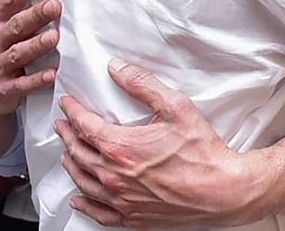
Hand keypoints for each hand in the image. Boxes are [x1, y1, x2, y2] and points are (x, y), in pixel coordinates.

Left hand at [55, 59, 265, 228]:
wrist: (221, 191)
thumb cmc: (202, 152)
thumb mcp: (175, 107)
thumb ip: (143, 84)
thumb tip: (117, 69)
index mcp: (120, 147)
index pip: (84, 126)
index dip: (72, 112)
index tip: (67, 104)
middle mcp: (114, 176)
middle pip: (79, 153)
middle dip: (67, 136)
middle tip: (62, 124)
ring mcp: (122, 199)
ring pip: (84, 181)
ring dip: (71, 164)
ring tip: (67, 153)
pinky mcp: (133, 217)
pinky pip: (99, 213)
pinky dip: (85, 204)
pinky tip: (79, 199)